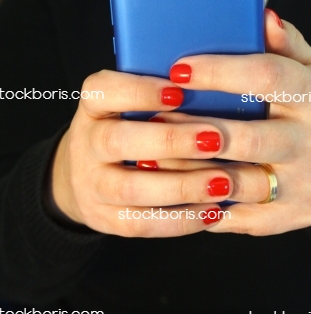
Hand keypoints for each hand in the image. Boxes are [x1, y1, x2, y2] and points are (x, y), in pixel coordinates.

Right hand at [51, 70, 234, 235]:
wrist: (86, 174)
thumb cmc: (126, 130)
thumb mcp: (131, 107)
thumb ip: (163, 101)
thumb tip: (214, 96)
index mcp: (93, 107)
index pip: (102, 90)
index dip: (139, 91)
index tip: (179, 92)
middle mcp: (85, 144)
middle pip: (116, 141)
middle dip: (170, 140)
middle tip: (215, 139)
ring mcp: (89, 184)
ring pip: (130, 188)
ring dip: (182, 186)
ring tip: (223, 182)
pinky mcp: (103, 218)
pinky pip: (140, 223)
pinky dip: (179, 219)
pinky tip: (212, 210)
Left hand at [149, 9, 310, 234]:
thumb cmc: (305, 105)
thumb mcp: (305, 68)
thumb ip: (284, 43)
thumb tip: (263, 16)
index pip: (267, 77)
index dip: (220, 72)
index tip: (178, 69)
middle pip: (249, 138)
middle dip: (194, 131)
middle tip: (153, 120)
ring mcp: (306, 183)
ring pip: (238, 183)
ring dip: (190, 172)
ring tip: (151, 158)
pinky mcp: (294, 215)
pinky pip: (240, 216)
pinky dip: (203, 204)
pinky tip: (175, 189)